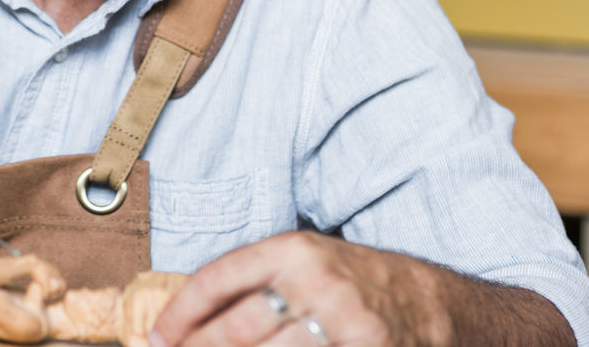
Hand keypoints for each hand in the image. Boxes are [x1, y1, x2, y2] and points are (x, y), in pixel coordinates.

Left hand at [150, 231, 451, 346]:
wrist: (432, 304)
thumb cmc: (355, 282)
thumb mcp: (305, 262)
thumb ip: (255, 281)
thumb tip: (189, 314)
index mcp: (293, 251)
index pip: (219, 279)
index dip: (181, 313)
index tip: (157, 336)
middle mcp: (316, 283)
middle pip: (237, 328)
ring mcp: (344, 324)